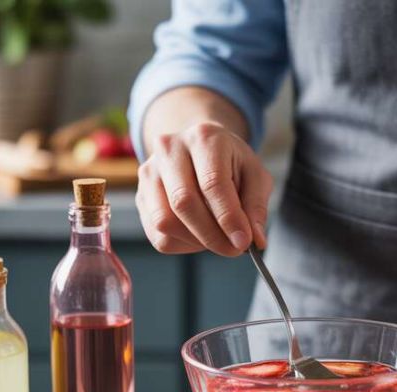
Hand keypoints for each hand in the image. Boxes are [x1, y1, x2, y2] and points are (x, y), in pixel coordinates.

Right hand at [135, 121, 272, 255]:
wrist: (200, 150)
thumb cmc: (230, 163)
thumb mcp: (255, 176)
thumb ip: (255, 206)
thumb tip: (254, 240)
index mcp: (204, 138)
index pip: (212, 183)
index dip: (228, 217)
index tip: (243, 243)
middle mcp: (169, 149)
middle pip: (183, 202)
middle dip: (212, 235)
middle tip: (234, 249)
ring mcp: (149, 173)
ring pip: (165, 221)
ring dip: (196, 241)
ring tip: (218, 239)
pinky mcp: (141, 196)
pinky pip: (158, 235)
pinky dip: (182, 244)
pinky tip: (199, 236)